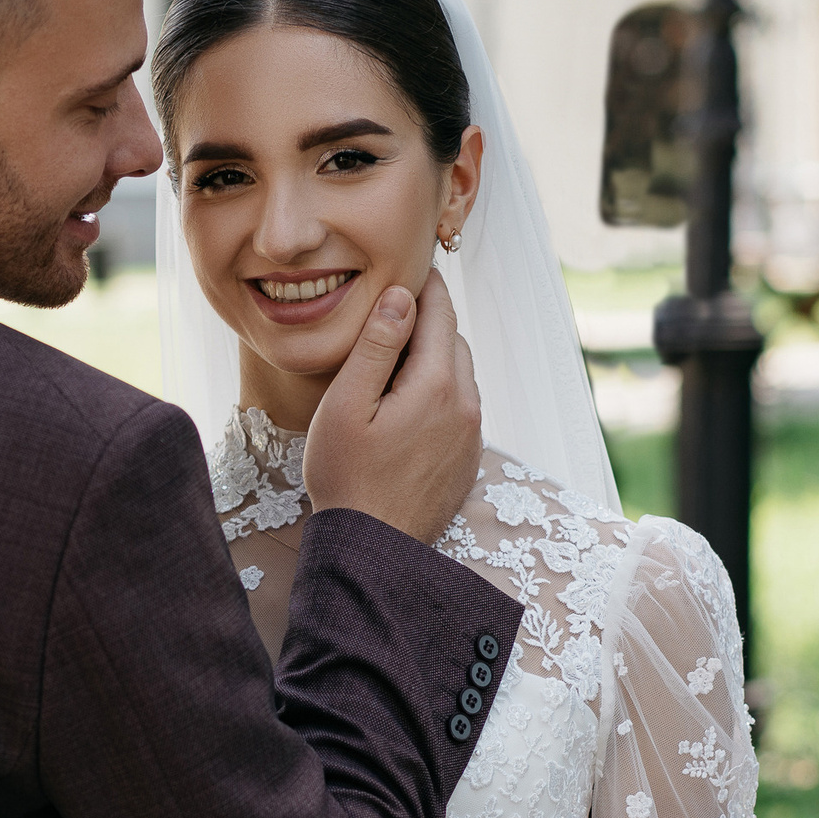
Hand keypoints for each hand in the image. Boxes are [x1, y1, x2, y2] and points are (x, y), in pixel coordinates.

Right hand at [301, 274, 481, 543]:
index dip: (421, 284)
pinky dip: (437, 394)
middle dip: (424, 322)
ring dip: (431, 360)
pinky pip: (459, 409)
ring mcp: (471, 436)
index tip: (404, 267)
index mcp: (438, 384)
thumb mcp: (347, 405)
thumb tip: (401, 296)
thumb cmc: (347, 477)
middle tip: (388, 315)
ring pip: (458, 375)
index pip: (438, 311)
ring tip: (390, 364)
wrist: (372, 549)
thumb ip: (375, 346)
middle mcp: (466, 405)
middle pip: (451, 341)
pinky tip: (402, 409)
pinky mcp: (467, 459)